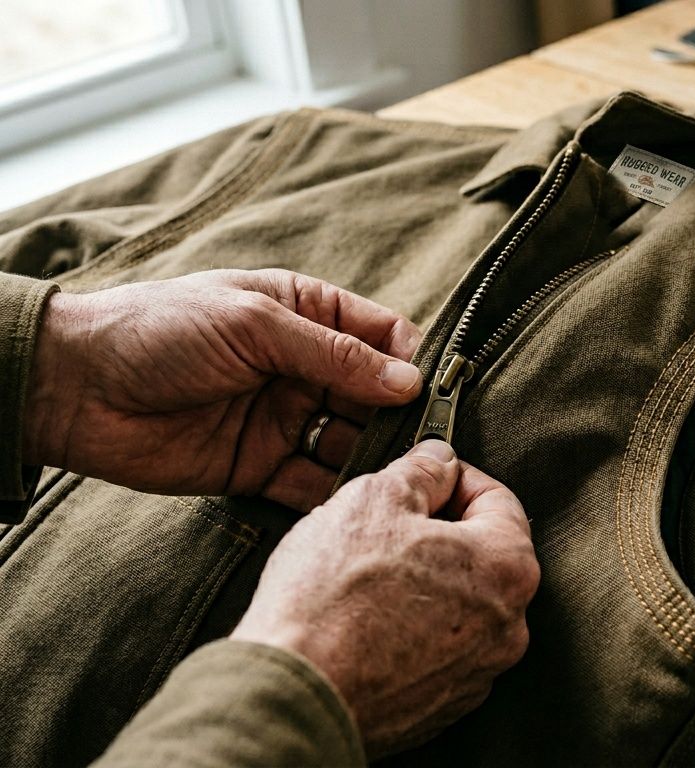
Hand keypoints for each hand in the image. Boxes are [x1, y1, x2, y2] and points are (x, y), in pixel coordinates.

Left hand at [23, 269, 422, 510]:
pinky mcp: (259, 467)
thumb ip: (334, 354)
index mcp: (306, 314)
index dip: (410, 361)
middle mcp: (303, 367)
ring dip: (371, 459)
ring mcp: (284, 418)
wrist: (74, 388)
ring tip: (385, 477)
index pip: (383, 335)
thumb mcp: (254, 325)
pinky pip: (311, 484)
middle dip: (399, 419)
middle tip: (419, 447)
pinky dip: (332, 494)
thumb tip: (408, 381)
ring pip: (351, 443)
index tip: (427, 392)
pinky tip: (348, 502)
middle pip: (376, 396)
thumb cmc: (160, 330)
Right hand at [230, 440, 538, 754]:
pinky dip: (410, 632)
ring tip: (366, 577)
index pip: (498, 500)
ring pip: (459, 605)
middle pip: (481, 556)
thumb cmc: (333, 597)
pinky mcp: (443, 707)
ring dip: (424, 583)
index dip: (454, 478)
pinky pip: (435, 651)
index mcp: (508, 568)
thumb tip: (438, 460)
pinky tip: (365, 623)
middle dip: (437, 533)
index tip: (422, 476)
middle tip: (384, 527)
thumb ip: (421, 471)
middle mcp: (509, 626)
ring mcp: (478, 672)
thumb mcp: (374, 499)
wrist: (292, 694)